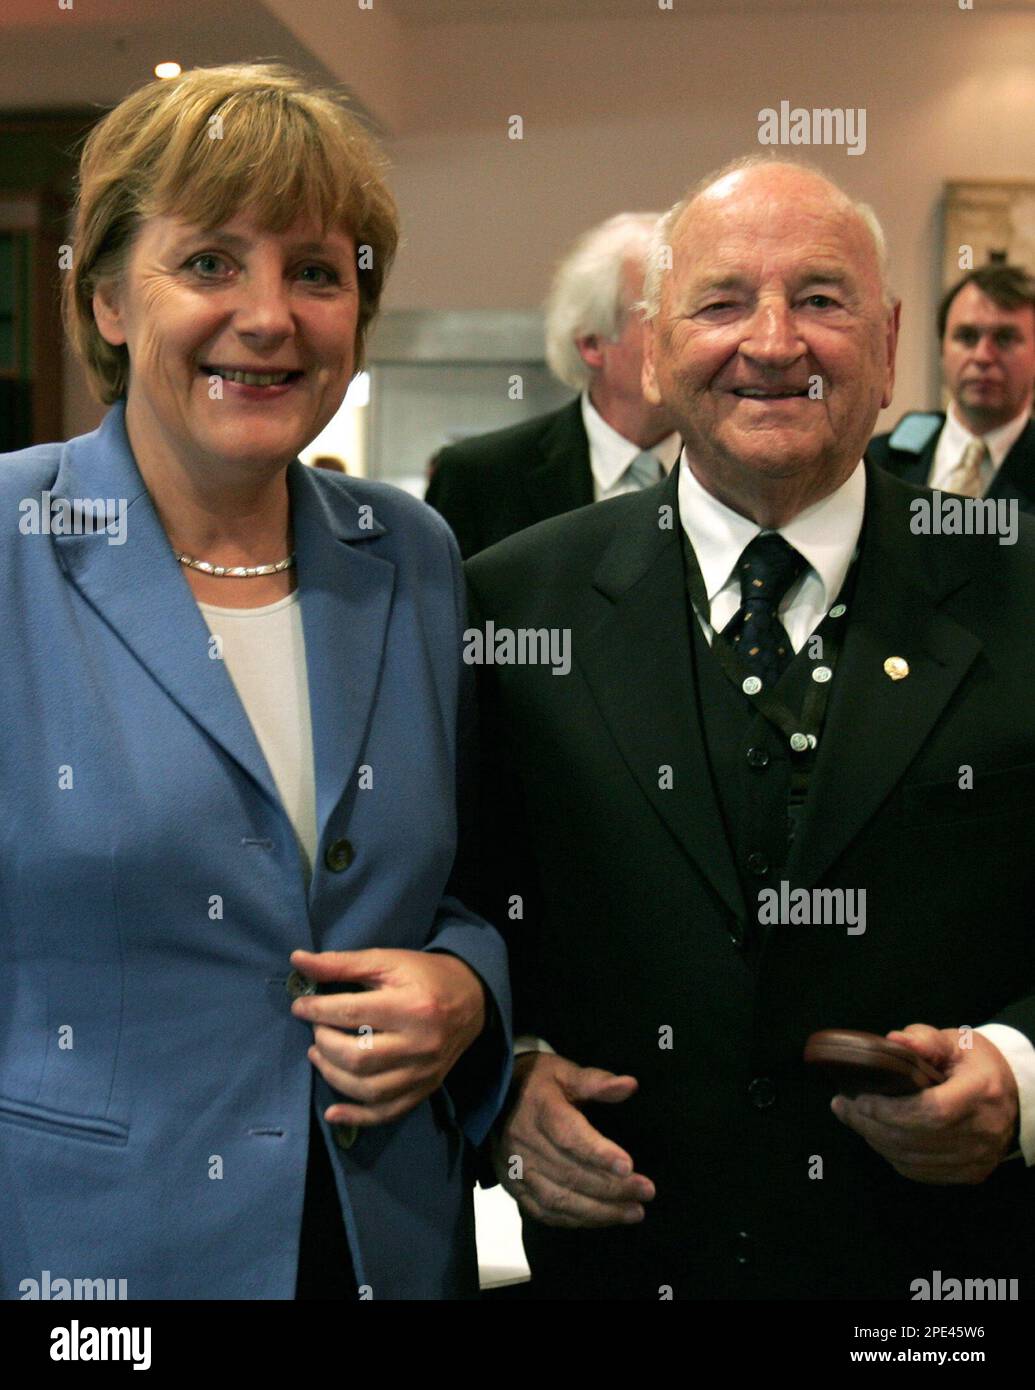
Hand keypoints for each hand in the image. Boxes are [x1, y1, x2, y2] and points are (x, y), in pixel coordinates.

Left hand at [289, 947, 486, 1127]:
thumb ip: (341, 964)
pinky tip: (333, 1112)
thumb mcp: (387, 961)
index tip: (300, 1006)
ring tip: (318, 1054)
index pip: (353, 1014)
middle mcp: (421, 1044)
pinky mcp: (425, 1090)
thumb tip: (297, 960)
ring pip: (368, 1089)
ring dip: (332, 1075)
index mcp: (412, 1006)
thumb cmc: (425, 975)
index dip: (317, 1011)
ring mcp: (424, 1073)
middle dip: (325, 1043)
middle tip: (316, 1029)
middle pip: (358, 1057)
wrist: (472, 999)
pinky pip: (387, 1113)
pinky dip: (356, 1117)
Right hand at [494, 1052, 654, 1226]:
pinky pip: (544, 1212)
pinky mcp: (513, 1187)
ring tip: (634, 1212)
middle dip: (611, 1188)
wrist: (493, 1097)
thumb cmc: (537, 1083)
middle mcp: (524, 1143)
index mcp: (539, 1109)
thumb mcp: (564, 1072)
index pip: (569, 1136)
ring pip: (559, 1199)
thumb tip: (630, 1085)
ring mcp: (516, 1170)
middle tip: (646, 1192)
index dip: (599, 1153)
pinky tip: (602, 1219)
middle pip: (570, 1173)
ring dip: (599, 1211)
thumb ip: (596, 1081)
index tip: (629, 1166)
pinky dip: (575, 1220)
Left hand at [831, 1023, 1019, 1182]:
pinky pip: (922, 1172)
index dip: (890, 1111)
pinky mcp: (971, 1172)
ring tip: (854, 1118)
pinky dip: (894, 1156)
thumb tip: (892, 1040)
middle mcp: (983, 1131)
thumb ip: (923, 1040)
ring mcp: (978, 1157)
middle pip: (916, 1139)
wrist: (1013, 1094)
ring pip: (915, 1160)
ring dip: (877, 1141)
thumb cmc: (976, 1064)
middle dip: (871, 1125)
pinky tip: (878, 1136)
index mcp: (980, 1093)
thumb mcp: (954, 1042)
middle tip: (843, 1106)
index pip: (931, 1112)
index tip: (860, 1099)